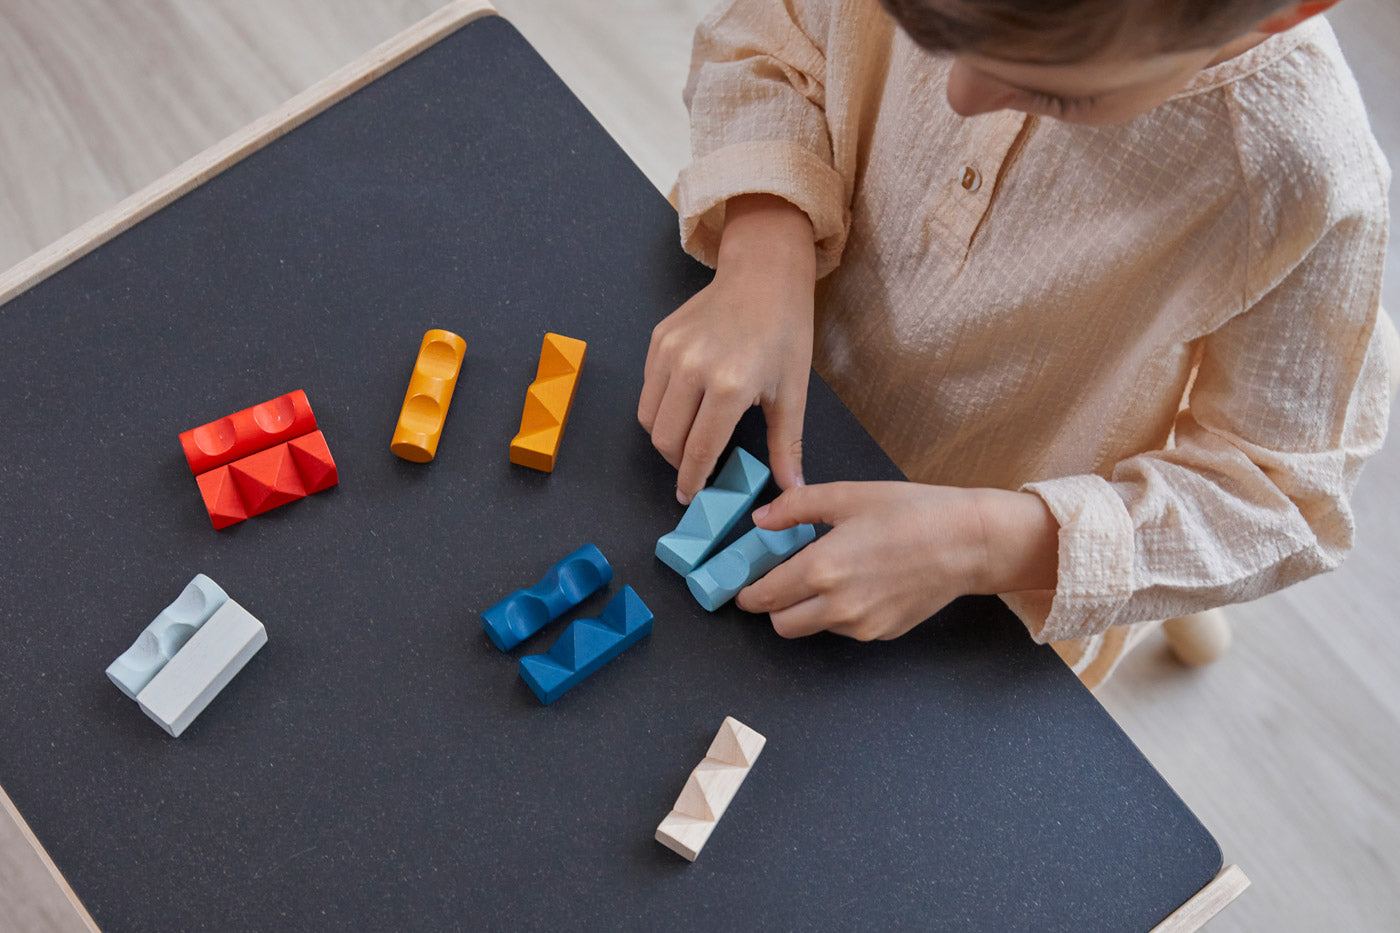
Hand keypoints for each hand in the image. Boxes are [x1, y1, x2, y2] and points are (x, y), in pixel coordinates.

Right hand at [638, 194, 815, 502]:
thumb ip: (786, 445)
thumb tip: (792, 489)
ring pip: (649, 417)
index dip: (692, 480)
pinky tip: (684, 405)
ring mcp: (670, 352)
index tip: (691, 497)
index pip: (698, 450)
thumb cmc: (785, 332)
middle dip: (676, 463)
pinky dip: (660, 406)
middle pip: (665, 439)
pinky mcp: (658, 339)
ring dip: (664, 437)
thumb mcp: (792, 392)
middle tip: (692, 469)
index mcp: (729, 386)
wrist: (764, 274)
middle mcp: (692, 369)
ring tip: (687, 440)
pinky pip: (648, 388)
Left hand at [736, 483, 1059, 640]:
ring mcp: (861, 626)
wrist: (968, 542)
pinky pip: (843, 629)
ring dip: (804, 609)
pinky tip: (858, 582)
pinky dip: (837, 613)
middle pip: (780, 624)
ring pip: (810, 629)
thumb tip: (760, 520)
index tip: (743, 581)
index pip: (763, 595)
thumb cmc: (912, 513)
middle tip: (780, 577)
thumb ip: (795, 508)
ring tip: (825, 573)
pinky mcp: (881, 634)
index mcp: (823, 569)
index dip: (746, 590)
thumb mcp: (848, 495)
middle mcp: (838, 606)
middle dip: (772, 605)